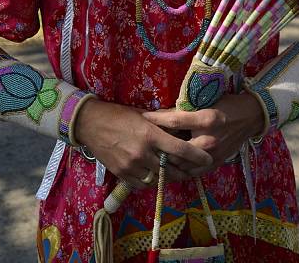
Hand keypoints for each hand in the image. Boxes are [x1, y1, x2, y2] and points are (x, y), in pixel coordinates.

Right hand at [74, 99, 212, 189]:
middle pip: (172, 169)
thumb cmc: (119, 114)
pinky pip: (143, 184)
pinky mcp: (122, 174)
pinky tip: (156, 175)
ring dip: (168, 177)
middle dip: (185, 170)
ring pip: (158, 179)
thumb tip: (183, 126)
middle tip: (193, 169)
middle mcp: (143, 152)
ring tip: (176, 172)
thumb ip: (162, 123)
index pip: (180, 149)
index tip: (208, 159)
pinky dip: (152, 181)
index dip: (197, 156)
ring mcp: (131, 166)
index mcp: (150, 134)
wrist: (90, 123)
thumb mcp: (143, 115)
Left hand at [143, 92, 265, 171]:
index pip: (175, 121)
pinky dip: (180, 169)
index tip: (144, 117)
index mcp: (206, 119)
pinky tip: (170, 166)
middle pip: (175, 147)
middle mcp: (209, 139)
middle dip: (159, 145)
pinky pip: (192, 172)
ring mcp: (212, 155)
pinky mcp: (215, 164)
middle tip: (146, 141)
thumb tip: (163, 115)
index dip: (157, 119)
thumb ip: (186, 110)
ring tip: (153, 155)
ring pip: (182, 164)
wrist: (250, 117)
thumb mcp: (207, 101)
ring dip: (168, 160)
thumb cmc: (227, 104)